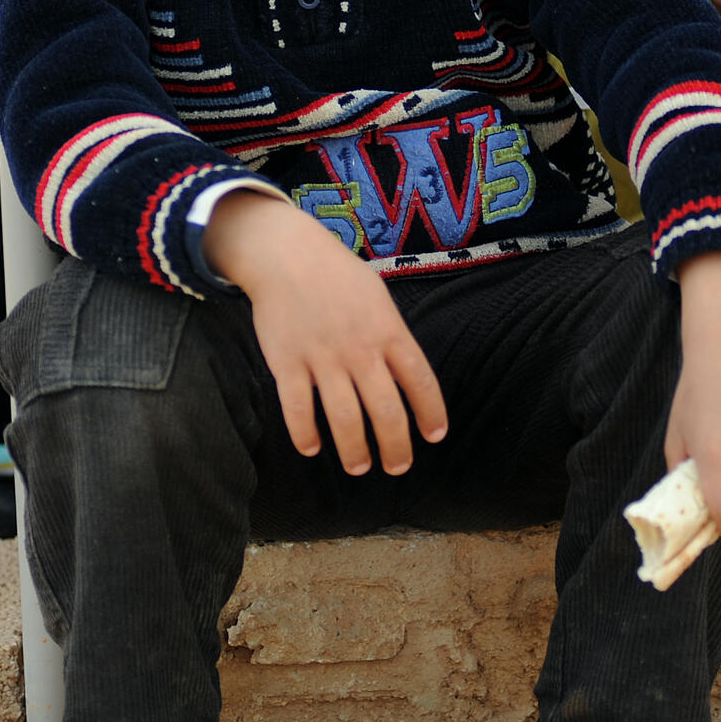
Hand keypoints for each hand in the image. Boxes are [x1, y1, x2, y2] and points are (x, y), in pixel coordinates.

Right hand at [204, 190, 448, 475]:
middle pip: (386, 412)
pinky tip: (312, 448)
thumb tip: (406, 374)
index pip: (420, 381)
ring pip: (345, 420)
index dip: (431, 413)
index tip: (434, 436)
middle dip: (396, 448)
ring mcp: (323, 358)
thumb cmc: (336, 275)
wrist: (286, 255)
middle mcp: (360, 349)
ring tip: (359, 467)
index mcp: (388, 331)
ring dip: (355, 452)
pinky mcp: (288, 363)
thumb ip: (392, 335)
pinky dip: (305, 435)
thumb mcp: (378, 297)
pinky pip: (298, 410)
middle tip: (397, 467)